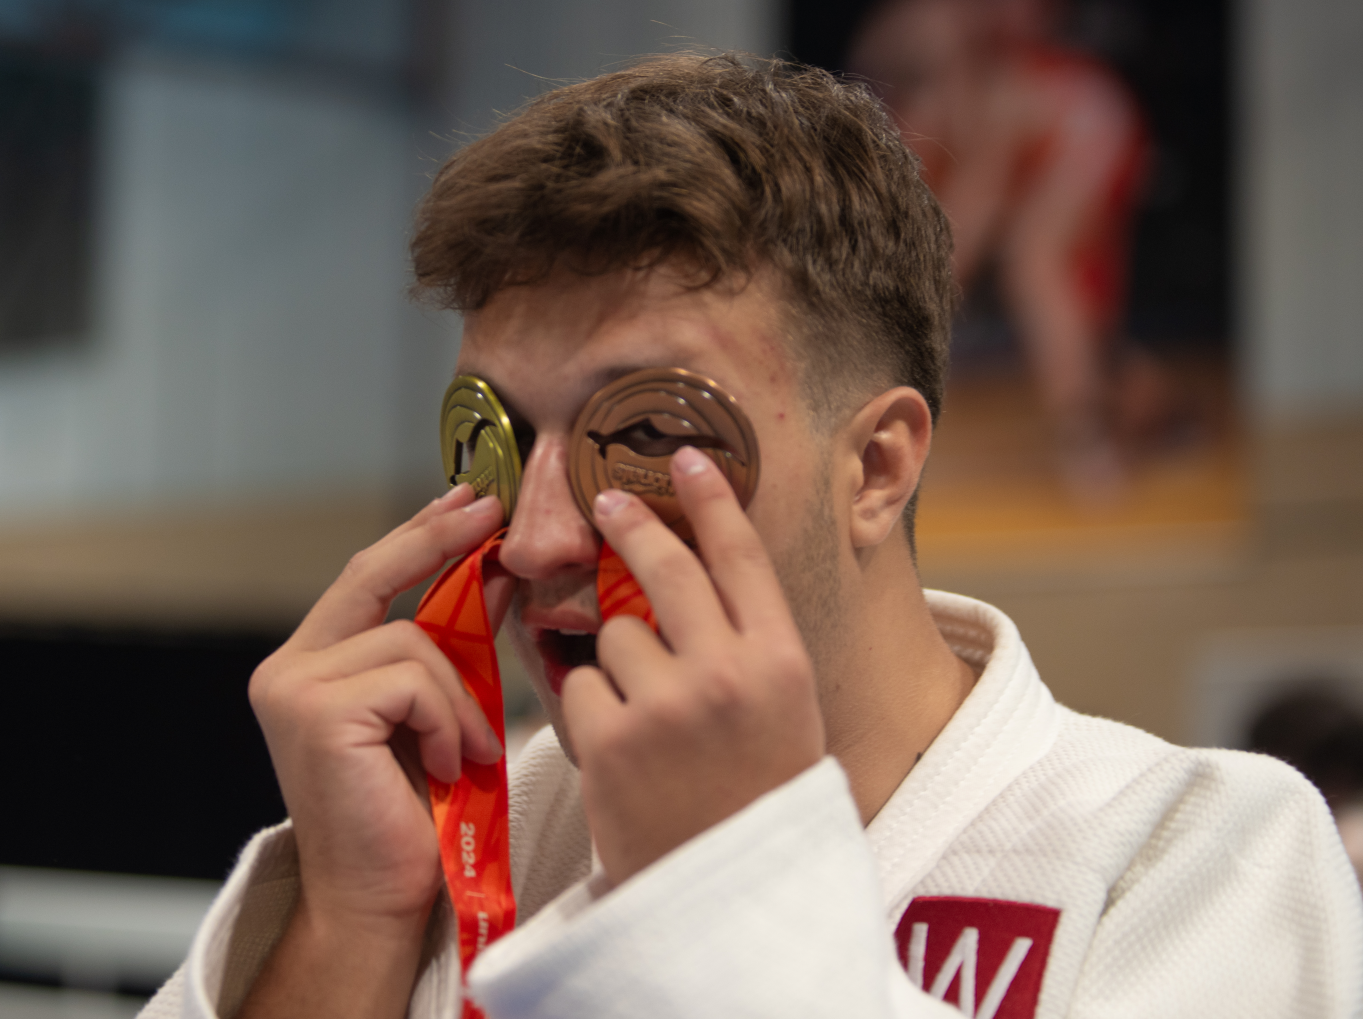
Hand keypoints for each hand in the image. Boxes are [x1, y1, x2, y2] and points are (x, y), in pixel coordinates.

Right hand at [248, 483, 507, 931]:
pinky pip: (414, 681)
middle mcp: (288, 668)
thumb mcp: (439, 710)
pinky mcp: (319, 712)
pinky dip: (448, 721)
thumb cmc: (412, 816)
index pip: (366, 577)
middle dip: (437, 538)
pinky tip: (446, 765)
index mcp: (310, 665)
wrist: (380, 902)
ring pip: (414, 641)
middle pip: (372, 575)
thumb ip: (454, 645)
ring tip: (468, 752)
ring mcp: (295, 688)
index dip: (418, 533)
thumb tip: (498, 574)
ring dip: (462, 698)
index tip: (467, 500)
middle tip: (491, 513)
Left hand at [563, 446, 826, 885]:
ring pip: (614, 635)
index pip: (743, 556)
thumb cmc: (757, 802)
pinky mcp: (610, 742)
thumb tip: (695, 572)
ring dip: (614, 661)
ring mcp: (666, 706)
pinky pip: (577, 689)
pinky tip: (612, 747)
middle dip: (631, 525)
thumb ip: (748, 646)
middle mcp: (728, 673)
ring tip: (641, 718)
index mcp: (782, 663)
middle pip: (666, 568)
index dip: (710, 499)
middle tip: (604, 503)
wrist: (729, 905)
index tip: (685, 458)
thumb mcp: (785, 715)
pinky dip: (585, 709)